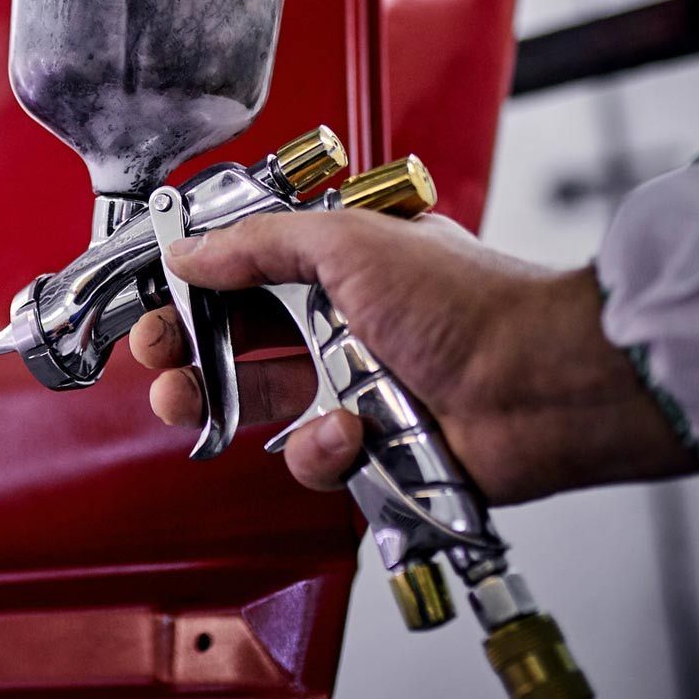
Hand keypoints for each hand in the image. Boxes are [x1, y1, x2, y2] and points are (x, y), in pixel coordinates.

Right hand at [127, 211, 698, 503]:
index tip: (156, 304)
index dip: (194, 290)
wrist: (541, 385)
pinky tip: (348, 430)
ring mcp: (358, 384)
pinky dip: (320, 448)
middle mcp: (346, 321)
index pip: (245, 271)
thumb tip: (191, 250)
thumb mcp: (349, 242)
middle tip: (160, 362)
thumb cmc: (472, 302)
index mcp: (340, 261)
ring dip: (227, 404)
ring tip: (200, 402)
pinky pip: (312, 457)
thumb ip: (259, 245)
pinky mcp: (373, 446)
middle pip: (239, 342)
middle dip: (188, 354)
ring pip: (264, 405)